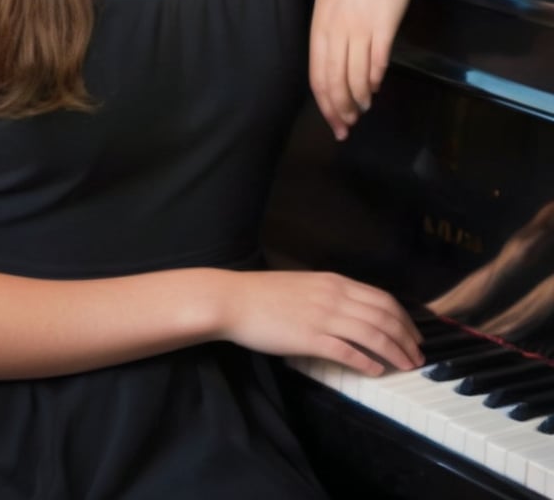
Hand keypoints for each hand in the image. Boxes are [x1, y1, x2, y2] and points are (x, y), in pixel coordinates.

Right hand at [221, 270, 422, 375]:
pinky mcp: (310, 338)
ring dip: (395, 352)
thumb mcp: (306, 284)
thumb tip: (354, 309)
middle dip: (407, 338)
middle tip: (418, 356)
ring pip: (373, 334)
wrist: (235, 300)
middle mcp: (335, 296)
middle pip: (385, 317)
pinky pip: (348, 352)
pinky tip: (376, 371)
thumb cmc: (265, 294)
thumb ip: (331, 294)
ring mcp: (323, 317)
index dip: (405, 319)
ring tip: (406, 366)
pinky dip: (367, 362)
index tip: (415, 335)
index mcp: (335, 282)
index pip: (383, 299)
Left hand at [309, 0, 416, 139]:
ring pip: (355, 75)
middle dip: (339, 108)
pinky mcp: (383, 24)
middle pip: (334, 80)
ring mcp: (359, 27)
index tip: (332, 121)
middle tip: (347, 126)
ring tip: (363, 109)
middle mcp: (335, 29)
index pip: (316, 74)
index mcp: (319, 24)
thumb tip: (333, 62)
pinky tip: (376, 87)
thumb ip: (329, 30)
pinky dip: (375, 78)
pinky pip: (377, 60)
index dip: (324, 102)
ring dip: (359, 97)